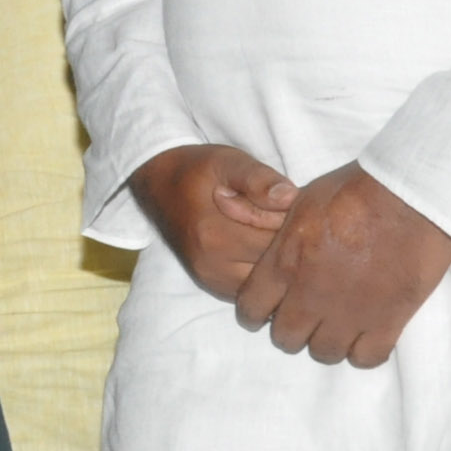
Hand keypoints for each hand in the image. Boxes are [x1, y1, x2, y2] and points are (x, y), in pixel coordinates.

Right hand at [129, 143, 293, 300]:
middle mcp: (213, 265)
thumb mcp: (227, 162)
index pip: (281, 237)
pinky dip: (264, 269)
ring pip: (270, 278)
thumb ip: (258, 178)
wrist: (158, 185)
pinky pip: (256, 286)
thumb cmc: (197, 170)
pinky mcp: (215, 287)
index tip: (285, 199)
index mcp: (215, 234)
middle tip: (281, 213)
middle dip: (289, 239)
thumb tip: (290, 198)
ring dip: (278, 257)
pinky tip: (258, 245)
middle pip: (278, 261)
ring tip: (268, 228)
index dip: (293, 217)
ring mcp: (213, 280)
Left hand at [233, 162, 450, 368]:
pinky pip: (367, 358)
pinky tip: (366, 336)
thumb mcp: (300, 204)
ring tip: (336, 328)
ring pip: (324, 353)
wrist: (408, 196)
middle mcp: (310, 295)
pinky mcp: (388, 320)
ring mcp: (349, 312)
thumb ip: (283, 238)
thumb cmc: (354, 190)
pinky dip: (364, 351)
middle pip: (285, 338)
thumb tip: (272, 250)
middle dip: (291, 330)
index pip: (250, 309)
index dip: (254, 313)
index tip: (264, 311)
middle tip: (304, 318)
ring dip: (326, 342)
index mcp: (284, 265)